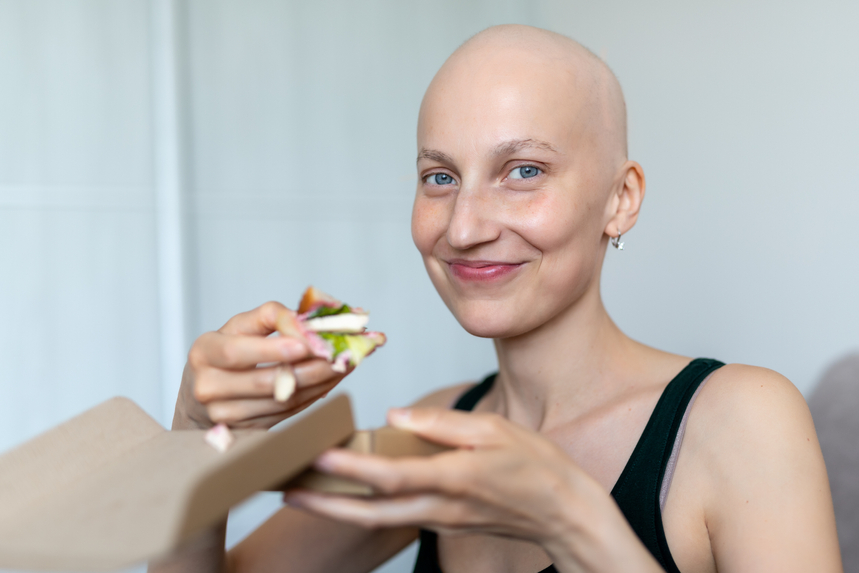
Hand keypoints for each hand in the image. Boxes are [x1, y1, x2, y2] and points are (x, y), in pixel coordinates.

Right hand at [173, 301, 347, 429]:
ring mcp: (225, 414)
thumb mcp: (240, 327)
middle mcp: (208, 387)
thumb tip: (307, 322)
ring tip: (342, 364)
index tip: (304, 344)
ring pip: (280, 400)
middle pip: (263, 382)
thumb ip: (271, 317)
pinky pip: (286, 413)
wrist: (204, 394)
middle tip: (337, 354)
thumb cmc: (226, 353)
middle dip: (308, 368)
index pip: (235, 352)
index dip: (270, 350)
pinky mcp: (244, 430)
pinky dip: (313, 395)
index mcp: (203, 352)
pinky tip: (329, 380)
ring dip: (318, 382)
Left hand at [284, 408, 607, 552]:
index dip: (351, 467)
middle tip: (284, 489)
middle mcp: (441, 506)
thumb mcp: (493, 429)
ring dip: (337, 509)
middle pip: (370, 511)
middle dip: (323, 503)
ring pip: (378, 520)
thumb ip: (441, 423)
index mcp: (453, 478)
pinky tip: (348, 493)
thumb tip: (396, 413)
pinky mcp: (444, 524)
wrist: (563, 513)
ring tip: (301, 493)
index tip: (317, 455)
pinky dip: (366, 508)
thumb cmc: (535, 465)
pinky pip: (397, 518)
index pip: (391, 475)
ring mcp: (441, 520)